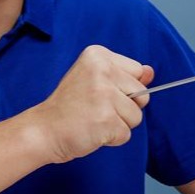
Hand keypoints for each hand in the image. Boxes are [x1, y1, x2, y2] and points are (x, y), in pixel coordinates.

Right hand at [27, 45, 154, 163]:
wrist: (43, 130)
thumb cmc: (69, 107)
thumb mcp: (94, 80)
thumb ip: (124, 76)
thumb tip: (151, 71)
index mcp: (98, 55)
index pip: (138, 71)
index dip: (124, 88)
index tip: (97, 92)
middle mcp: (102, 70)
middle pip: (142, 94)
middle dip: (124, 108)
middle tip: (94, 108)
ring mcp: (104, 95)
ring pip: (136, 116)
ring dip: (118, 125)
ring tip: (93, 120)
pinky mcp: (106, 119)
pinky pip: (126, 134)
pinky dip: (111, 139)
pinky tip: (92, 131)